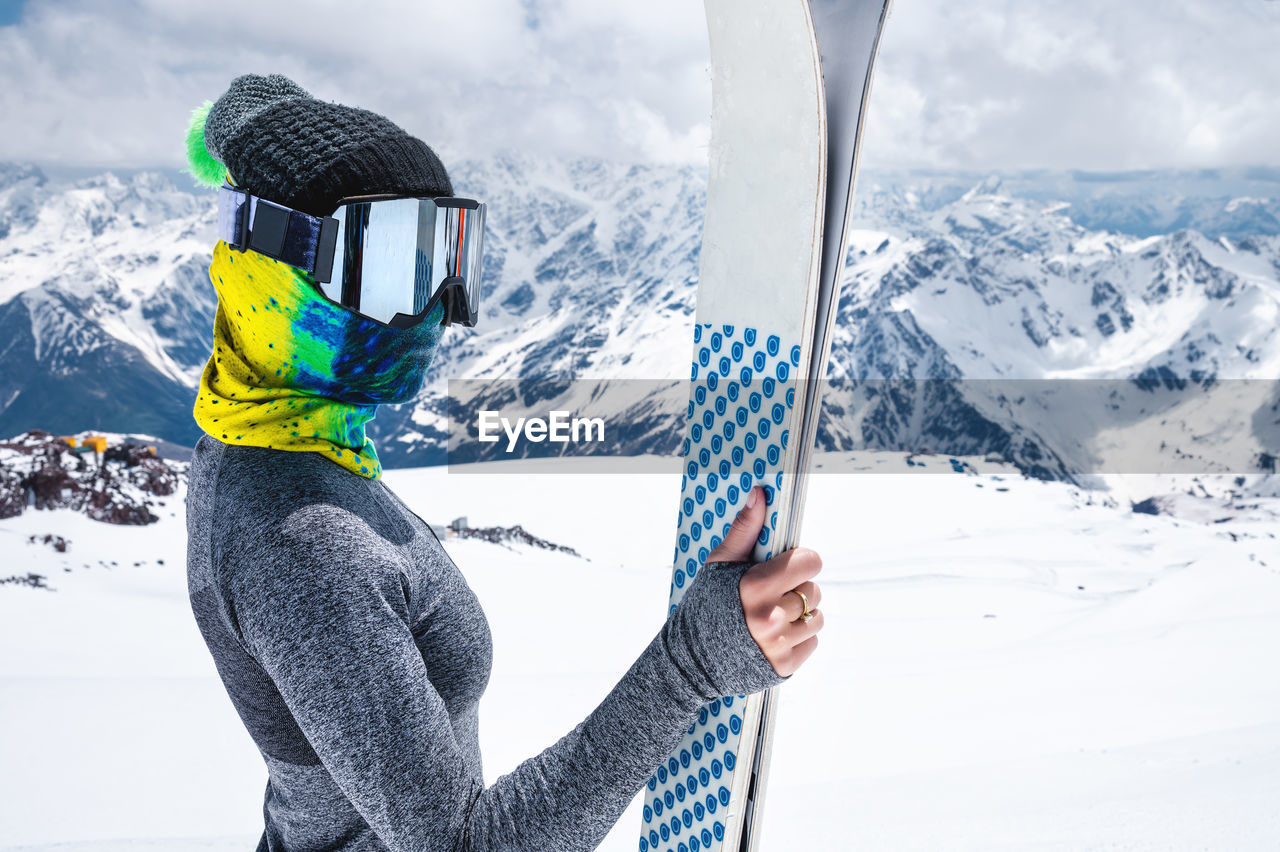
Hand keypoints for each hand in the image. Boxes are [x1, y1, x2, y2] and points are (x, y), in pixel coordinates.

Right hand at [706, 486, 823, 677]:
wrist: (693, 658)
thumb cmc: (707, 603)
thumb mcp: (720, 564)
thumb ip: (745, 529)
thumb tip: (760, 493)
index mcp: (756, 586)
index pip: (809, 562)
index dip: (802, 561)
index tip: (789, 566)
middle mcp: (771, 617)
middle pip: (815, 590)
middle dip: (798, 589)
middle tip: (774, 594)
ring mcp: (779, 644)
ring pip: (817, 617)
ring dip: (802, 615)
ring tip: (776, 615)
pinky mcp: (785, 666)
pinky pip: (812, 642)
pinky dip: (799, 638)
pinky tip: (776, 636)